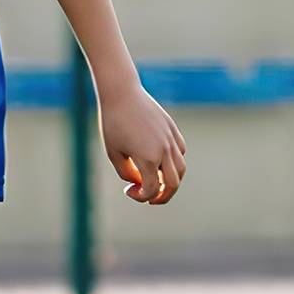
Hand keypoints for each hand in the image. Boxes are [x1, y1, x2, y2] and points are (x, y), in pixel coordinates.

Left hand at [100, 84, 186, 203]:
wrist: (122, 94)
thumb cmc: (112, 123)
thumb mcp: (114, 152)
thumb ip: (127, 172)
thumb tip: (141, 183)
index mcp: (148, 158)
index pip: (152, 189)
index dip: (141, 196)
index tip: (129, 191)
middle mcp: (164, 150)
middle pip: (173, 184)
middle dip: (163, 196)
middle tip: (151, 199)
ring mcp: (171, 140)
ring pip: (181, 169)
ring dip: (171, 181)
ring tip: (157, 183)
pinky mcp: (173, 130)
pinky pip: (180, 152)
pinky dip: (173, 163)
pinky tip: (159, 162)